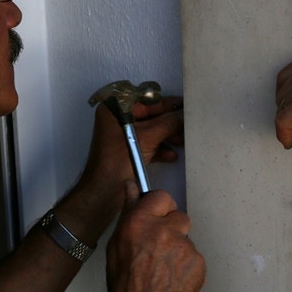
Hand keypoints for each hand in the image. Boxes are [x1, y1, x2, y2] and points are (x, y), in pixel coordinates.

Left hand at [79, 94, 184, 211]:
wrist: (104, 193)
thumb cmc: (117, 162)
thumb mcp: (147, 138)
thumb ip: (169, 123)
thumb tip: (185, 114)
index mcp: (115, 109)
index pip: (145, 99)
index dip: (166, 102)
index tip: (184, 105)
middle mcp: (116, 119)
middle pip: (149, 114)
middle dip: (169, 121)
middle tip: (188, 123)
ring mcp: (121, 135)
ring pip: (150, 130)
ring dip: (167, 135)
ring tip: (183, 140)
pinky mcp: (126, 150)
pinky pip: (146, 143)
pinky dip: (159, 148)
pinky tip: (171, 155)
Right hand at [105, 185, 204, 291]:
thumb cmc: (125, 285)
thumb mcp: (116, 246)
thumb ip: (129, 213)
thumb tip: (131, 187)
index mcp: (140, 223)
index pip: (160, 196)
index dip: (160, 207)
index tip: (158, 216)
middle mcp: (164, 231)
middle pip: (179, 216)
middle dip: (172, 228)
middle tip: (160, 249)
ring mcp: (184, 247)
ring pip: (186, 239)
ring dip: (178, 249)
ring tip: (163, 270)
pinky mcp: (198, 262)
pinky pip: (194, 256)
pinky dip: (186, 266)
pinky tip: (172, 278)